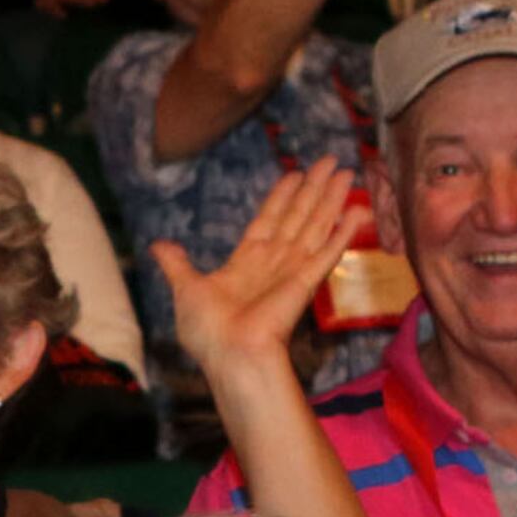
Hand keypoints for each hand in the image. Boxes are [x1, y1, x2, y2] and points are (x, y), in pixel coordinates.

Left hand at [158, 159, 355, 376]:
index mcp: (246, 262)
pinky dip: (344, 232)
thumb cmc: (207, 332)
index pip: (269, 219)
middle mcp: (273, 263)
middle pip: (298, 216)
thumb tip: (158, 246)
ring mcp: (293, 270)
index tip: (295, 174)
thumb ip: (177, 264)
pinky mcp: (307, 281)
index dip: (282, 196)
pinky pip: (328, 251)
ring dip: (332, 199)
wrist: (228, 355)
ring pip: (316, 225)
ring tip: (348, 173)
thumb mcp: (185, 288)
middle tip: (330, 161)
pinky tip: (358, 211)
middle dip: (314, 189)